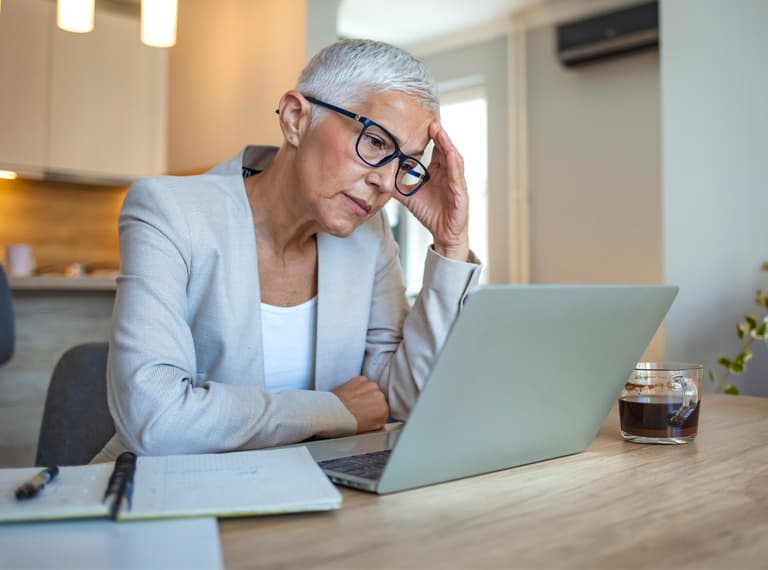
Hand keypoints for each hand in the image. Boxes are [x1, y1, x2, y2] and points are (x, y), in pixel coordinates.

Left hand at [332, 376, 388, 432]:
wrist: (330, 413)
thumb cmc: (344, 423)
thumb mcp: (365, 431)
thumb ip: (376, 424)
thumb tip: (378, 423)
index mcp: (383, 410)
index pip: (384, 412)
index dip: (375, 415)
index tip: (368, 417)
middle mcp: (379, 395)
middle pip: (378, 400)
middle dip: (371, 404)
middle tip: (360, 411)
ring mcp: (370, 385)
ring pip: (371, 390)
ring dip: (366, 395)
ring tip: (354, 403)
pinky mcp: (360, 379)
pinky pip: (363, 383)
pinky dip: (358, 388)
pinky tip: (351, 395)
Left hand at [395, 121, 469, 261]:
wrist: (442, 233)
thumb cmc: (431, 213)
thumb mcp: (408, 196)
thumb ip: (396, 185)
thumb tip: (378, 177)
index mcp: (439, 171)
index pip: (436, 149)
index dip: (430, 136)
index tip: (420, 123)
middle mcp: (449, 173)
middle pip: (445, 148)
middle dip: (439, 134)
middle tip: (430, 120)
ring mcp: (456, 182)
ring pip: (453, 158)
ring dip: (447, 144)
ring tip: (439, 131)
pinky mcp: (461, 193)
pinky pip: (457, 176)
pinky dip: (454, 164)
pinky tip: (449, 154)